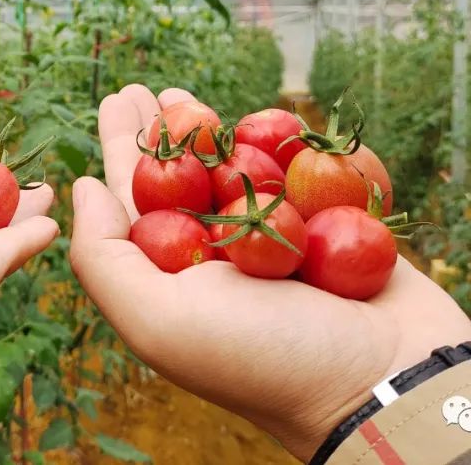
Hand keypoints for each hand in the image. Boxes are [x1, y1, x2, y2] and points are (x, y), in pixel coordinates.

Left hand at [69, 84, 470, 461]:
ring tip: (184, 95)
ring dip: (214, 131)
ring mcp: (281, 241)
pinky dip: (286, 146)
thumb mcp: (158, 319)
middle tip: (142, 89)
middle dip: (162, 132)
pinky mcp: (335, 228)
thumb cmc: (266, 358)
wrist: (386, 382)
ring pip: (239, 171)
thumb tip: (84, 188)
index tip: (116, 101)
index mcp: (177, 278)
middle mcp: (222, 258)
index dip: (122, 148)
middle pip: (183, 177)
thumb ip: (106, 257)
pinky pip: (304, 175)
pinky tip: (266, 121)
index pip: (138, 200)